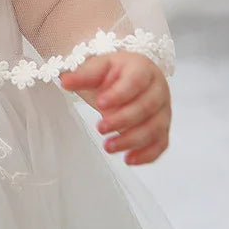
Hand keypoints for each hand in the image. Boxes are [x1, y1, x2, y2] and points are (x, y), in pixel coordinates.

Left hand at [59, 50, 171, 164]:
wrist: (126, 77)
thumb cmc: (112, 72)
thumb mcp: (96, 68)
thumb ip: (82, 76)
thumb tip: (64, 82)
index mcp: (142, 68)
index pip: (136, 81)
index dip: (120, 94)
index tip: (100, 104)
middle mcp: (158, 88)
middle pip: (146, 107)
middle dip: (123, 120)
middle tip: (100, 128)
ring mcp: (164, 109)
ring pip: (155, 128)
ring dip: (132, 141)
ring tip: (108, 147)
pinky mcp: (163, 127)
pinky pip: (161, 143)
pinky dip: (147, 154)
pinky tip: (128, 160)